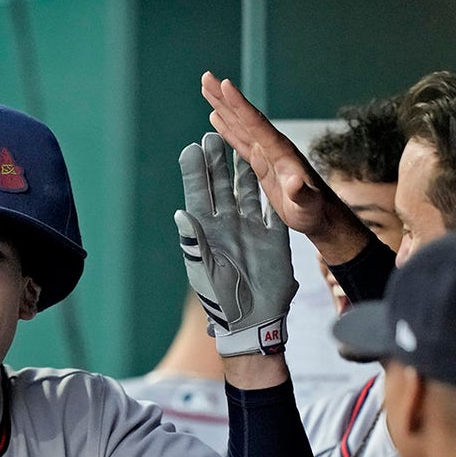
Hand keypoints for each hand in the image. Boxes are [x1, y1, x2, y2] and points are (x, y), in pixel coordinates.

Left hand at [174, 133, 296, 356]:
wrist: (254, 321)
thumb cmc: (221, 301)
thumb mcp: (204, 272)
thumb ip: (194, 244)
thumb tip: (181, 214)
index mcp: (205, 232)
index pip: (198, 195)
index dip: (194, 172)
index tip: (191, 148)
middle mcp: (226, 225)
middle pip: (220, 186)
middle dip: (216, 161)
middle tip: (214, 135)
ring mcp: (251, 228)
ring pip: (246, 190)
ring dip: (242, 169)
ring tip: (240, 144)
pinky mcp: (274, 236)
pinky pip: (274, 207)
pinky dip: (273, 188)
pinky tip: (272, 169)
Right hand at [200, 72, 370, 264]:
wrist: (322, 216)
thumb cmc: (315, 212)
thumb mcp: (307, 205)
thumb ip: (300, 193)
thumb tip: (294, 182)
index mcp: (280, 151)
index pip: (256, 123)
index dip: (240, 105)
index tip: (225, 84)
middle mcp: (272, 146)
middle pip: (244, 116)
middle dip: (225, 97)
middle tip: (207, 76)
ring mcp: (267, 153)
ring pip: (240, 124)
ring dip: (223, 106)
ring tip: (207, 88)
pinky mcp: (262, 162)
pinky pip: (240, 139)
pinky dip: (227, 127)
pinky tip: (217, 117)